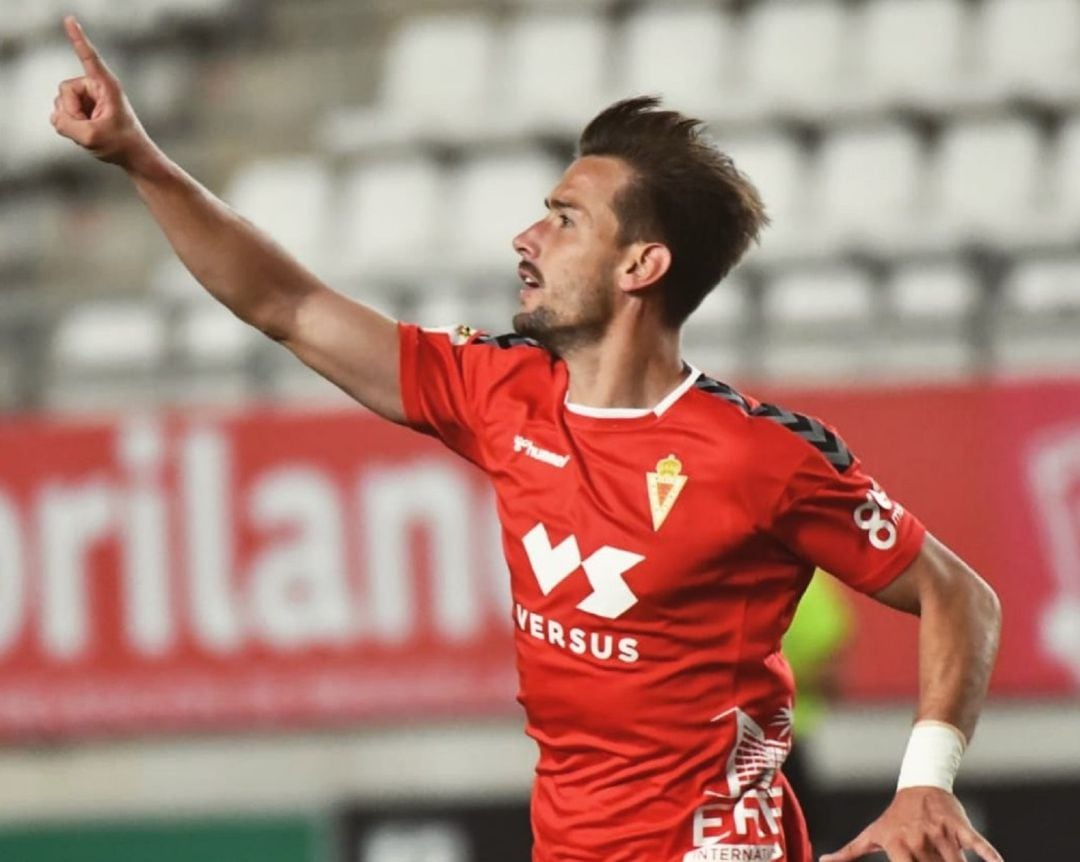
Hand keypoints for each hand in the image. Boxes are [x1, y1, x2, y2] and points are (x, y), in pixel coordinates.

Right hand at [51, 16, 155, 169]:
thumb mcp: (92, 137)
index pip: (88, 58)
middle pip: (64, 89)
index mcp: (106, 86)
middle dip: (71, 111)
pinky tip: (87, 132)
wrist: (133, 156)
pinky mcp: (82, 108)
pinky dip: (70, 126)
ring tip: (93, 130)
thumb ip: (66, 124)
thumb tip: (55, 116)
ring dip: (71, 120)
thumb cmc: (121, 144)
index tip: (69, 20)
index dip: (77, 39)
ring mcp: (87, 98)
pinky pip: (62, 114)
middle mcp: (95, 87)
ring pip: (60, 103)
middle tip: (91, 126)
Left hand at [820, 787, 1002, 861]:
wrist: (920, 785)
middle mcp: (919, 839)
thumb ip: (848, 852)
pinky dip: (988, 854)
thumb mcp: (871, 834)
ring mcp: (940, 833)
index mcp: (897, 845)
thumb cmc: (893, 818)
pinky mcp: (960, 826)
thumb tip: (822, 861)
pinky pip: (977, 843)